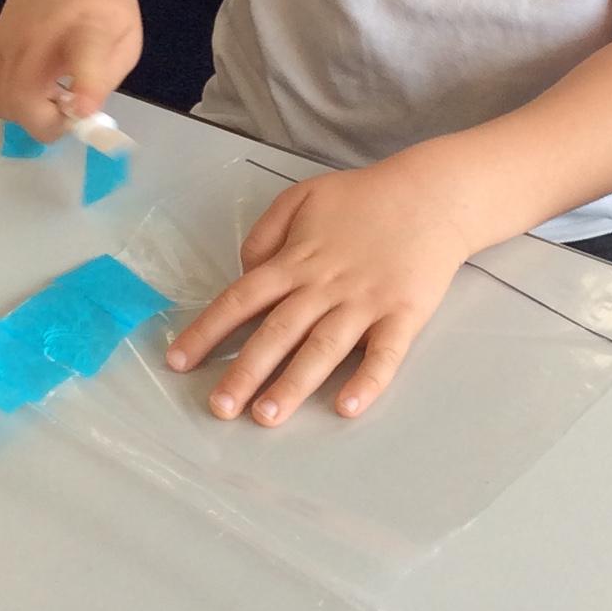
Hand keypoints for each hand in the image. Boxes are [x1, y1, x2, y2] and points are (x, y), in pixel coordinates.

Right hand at [0, 0, 141, 141]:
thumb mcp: (126, 36)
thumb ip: (106, 78)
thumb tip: (82, 114)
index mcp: (88, 28)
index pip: (84, 55)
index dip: (84, 86)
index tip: (81, 111)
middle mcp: (41, 36)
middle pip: (24, 99)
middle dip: (49, 124)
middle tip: (70, 111)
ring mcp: (10, 41)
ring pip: (4, 104)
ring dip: (29, 115)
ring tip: (52, 96)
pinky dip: (12, 103)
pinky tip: (35, 87)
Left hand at [166, 159, 473, 426]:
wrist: (433, 194)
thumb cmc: (365, 198)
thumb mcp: (303, 197)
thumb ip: (265, 233)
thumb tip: (244, 271)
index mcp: (295, 260)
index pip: (241, 299)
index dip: (207, 331)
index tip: (179, 361)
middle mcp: (324, 286)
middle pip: (276, 332)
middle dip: (244, 372)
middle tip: (219, 408)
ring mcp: (364, 302)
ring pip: (322, 348)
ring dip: (293, 384)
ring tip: (266, 416)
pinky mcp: (403, 314)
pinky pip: (384, 354)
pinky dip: (366, 381)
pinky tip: (346, 407)